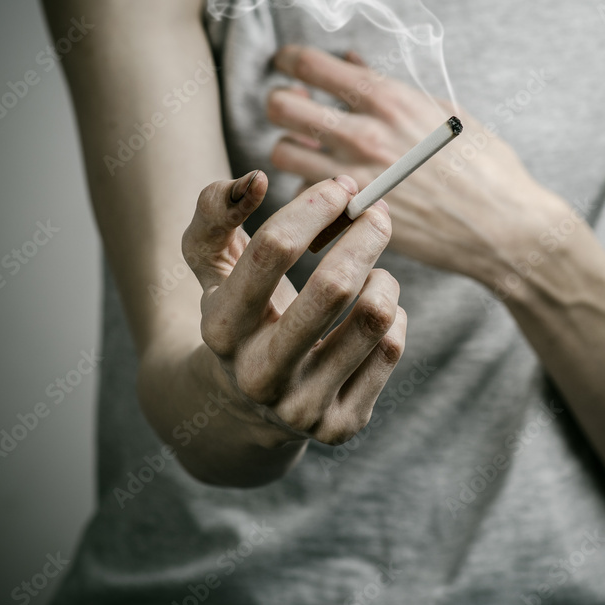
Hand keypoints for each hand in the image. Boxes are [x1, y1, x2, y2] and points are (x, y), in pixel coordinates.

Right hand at [181, 169, 405, 447]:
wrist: (243, 406)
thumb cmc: (237, 313)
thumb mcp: (211, 263)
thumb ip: (214, 210)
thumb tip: (255, 179)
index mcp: (222, 328)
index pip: (275, 250)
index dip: (316, 206)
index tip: (342, 188)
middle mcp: (259, 375)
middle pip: (335, 286)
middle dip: (366, 234)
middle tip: (376, 212)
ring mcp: (303, 407)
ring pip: (376, 317)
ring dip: (383, 277)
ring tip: (370, 272)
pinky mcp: (341, 425)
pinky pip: (392, 347)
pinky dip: (392, 315)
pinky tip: (370, 315)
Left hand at [266, 45, 570, 284]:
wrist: (505, 228)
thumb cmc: (486, 167)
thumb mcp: (444, 111)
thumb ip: (390, 88)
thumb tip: (352, 65)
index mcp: (387, 100)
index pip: (310, 65)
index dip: (290, 60)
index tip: (289, 65)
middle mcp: (363, 135)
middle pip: (280, 106)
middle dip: (281, 102)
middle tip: (293, 108)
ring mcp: (355, 179)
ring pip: (281, 152)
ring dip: (290, 146)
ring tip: (308, 150)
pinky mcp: (354, 217)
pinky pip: (306, 196)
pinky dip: (310, 189)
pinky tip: (331, 188)